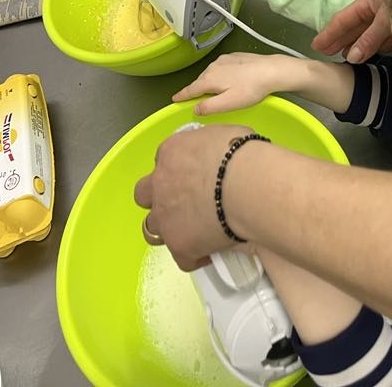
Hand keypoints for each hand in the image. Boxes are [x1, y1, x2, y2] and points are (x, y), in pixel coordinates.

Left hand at [134, 123, 255, 270]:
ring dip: (170, 228)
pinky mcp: (179, 244)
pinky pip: (182, 258)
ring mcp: (166, 216)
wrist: (247, 185)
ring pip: (153, 227)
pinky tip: (211, 252)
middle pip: (144, 194)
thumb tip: (222, 153)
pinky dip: (194, 257)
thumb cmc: (242, 155)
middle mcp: (161, 183)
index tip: (193, 177)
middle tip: (183, 203)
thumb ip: (212, 146)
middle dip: (159, 199)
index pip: (163, 161)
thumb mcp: (224, 134)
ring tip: (194, 232)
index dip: (177, 171)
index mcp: (171, 152)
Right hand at [172, 52, 306, 114]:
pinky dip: (218, 74)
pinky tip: (226, 79)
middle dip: (195, 89)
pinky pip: (220, 67)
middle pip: (200, 81)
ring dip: (207, 81)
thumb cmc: (251, 90)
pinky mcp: (233, 56)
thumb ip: (210, 107)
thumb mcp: (230, 103)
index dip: (182, 95)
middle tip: (193, 99)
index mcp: (210, 79)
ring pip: (210, 73)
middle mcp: (213, 67)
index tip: (174, 99)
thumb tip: (194, 109)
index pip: (191, 89)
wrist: (271, 70)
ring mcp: (223, 59)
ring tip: (210, 91)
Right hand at [311, 0, 391, 62]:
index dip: (328, 34)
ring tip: (345, 56)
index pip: (342, 20)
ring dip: (356, 46)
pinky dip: (376, 48)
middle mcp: (376, 10)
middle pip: (353, 28)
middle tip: (326, 53)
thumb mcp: (386, 19)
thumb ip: (369, 39)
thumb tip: (352, 57)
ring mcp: (389, 19)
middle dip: (340, 41)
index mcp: (368, 2)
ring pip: (368, 35)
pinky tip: (370, 54)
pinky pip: (384, 40)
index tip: (316, 45)